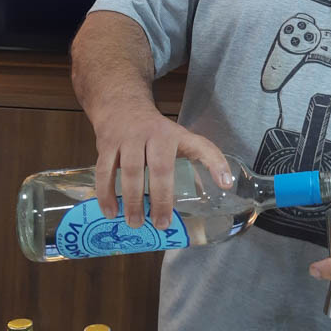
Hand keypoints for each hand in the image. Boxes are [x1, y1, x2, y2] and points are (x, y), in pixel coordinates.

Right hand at [93, 105, 232, 229]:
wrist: (121, 106)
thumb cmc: (155, 130)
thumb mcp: (178, 137)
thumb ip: (196, 158)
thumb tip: (219, 187)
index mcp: (175, 135)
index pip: (200, 147)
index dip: (216, 163)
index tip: (226, 184)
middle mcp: (153, 134)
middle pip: (160, 167)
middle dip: (161, 198)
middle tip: (161, 224)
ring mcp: (128, 138)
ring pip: (129, 170)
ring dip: (132, 200)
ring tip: (135, 223)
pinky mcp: (107, 144)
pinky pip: (105, 171)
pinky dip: (106, 194)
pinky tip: (110, 212)